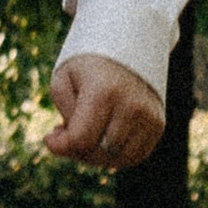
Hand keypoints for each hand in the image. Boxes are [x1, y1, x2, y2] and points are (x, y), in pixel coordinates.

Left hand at [43, 55, 164, 174]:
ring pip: (118, 159)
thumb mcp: (63, 79)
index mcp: (103, 92)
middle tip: (66, 132)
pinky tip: (103, 138)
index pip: (81, 140)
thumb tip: (66, 146)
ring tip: (86, 134)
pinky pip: (135, 156)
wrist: (128, 48)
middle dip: (77, 150)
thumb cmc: (88, 66)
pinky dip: (116, 154)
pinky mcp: (158, 124)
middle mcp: (131, 106)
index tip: (49, 137)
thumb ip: (63, 115)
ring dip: (96, 155)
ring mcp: (148, 117)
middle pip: (99, 153)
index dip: (61, 146)